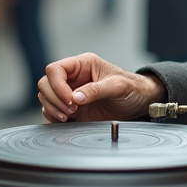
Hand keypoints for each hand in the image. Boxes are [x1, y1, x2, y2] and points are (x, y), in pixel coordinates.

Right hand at [37, 52, 165, 122]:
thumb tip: (75, 97)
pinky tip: (66, 122)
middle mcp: (74, 78)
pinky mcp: (72, 108)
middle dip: (54, 99)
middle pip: (46, 84)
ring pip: (46, 97)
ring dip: (52, 108)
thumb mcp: (118, 86)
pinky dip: (53, 117)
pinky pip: (52, 111)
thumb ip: (96, 90)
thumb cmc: (132, 88)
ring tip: (69, 117)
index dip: (57, 85)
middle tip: (71, 111)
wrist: (140, 103)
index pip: (55, 69)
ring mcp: (71, 93)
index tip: (70, 99)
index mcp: (83, 65)